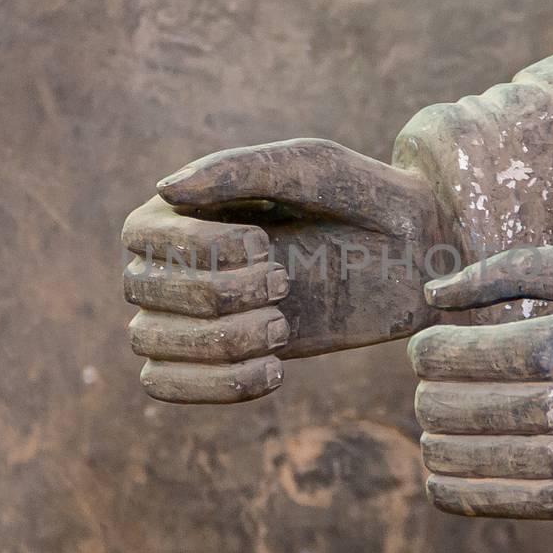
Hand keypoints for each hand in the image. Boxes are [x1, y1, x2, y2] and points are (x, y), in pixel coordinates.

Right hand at [123, 139, 448, 403]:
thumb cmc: (360, 198)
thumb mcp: (310, 167)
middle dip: (214, 295)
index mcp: (186, 205)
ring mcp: (190, 311)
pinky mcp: (215, 356)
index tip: (265, 245)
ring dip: (216, 342)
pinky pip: (166, 384)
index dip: (195, 251)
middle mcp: (174, 258)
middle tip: (284, 284)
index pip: (143, 235)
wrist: (411, 260)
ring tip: (279, 329)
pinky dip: (213, 384)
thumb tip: (166, 188)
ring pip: (147, 341)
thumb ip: (240, 170)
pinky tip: (274, 369)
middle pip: (141, 290)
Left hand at [407, 244, 552, 518]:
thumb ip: (505, 270)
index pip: (445, 356)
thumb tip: (430, 293)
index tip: (439, 339)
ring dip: (437, 432)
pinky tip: (444, 466)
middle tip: (447, 375)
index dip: (427, 346)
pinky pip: (486, 502)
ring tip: (451, 412)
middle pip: (443, 405)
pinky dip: (450, 487)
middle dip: (430, 386)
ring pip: (453, 456)